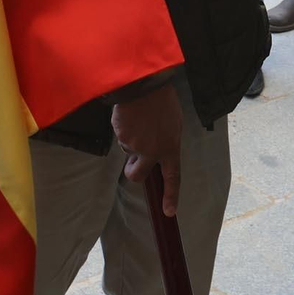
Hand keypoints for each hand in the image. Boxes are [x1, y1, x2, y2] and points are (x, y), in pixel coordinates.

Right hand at [110, 82, 182, 216]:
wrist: (144, 83)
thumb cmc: (162, 99)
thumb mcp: (174, 121)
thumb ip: (167, 139)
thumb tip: (158, 148)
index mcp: (170, 147)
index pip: (173, 177)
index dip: (171, 196)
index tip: (168, 212)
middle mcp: (152, 151)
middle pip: (137, 174)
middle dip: (132, 170)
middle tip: (132, 162)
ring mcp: (134, 144)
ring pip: (127, 149)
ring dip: (130, 138)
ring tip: (137, 117)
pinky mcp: (121, 135)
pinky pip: (120, 135)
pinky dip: (123, 126)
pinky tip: (129, 113)